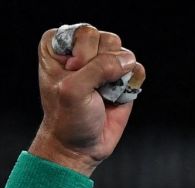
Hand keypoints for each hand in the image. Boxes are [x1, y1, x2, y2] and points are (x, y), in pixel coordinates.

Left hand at [29, 24, 145, 175]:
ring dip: (114, 76)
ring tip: (100, 94)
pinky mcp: (122, 76)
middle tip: (87, 90)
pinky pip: (136, 68)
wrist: (79, 148)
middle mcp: (81, 51)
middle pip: (105, 39)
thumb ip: (99, 67)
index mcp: (58, 49)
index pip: (81, 32)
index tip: (70, 75)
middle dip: (99, 67)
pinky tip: (114, 97)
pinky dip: (130, 83)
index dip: (81, 54)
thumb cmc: (67, 119)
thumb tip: (128, 61)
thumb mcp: (73, 91)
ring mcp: (103, 63)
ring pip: (123, 51)